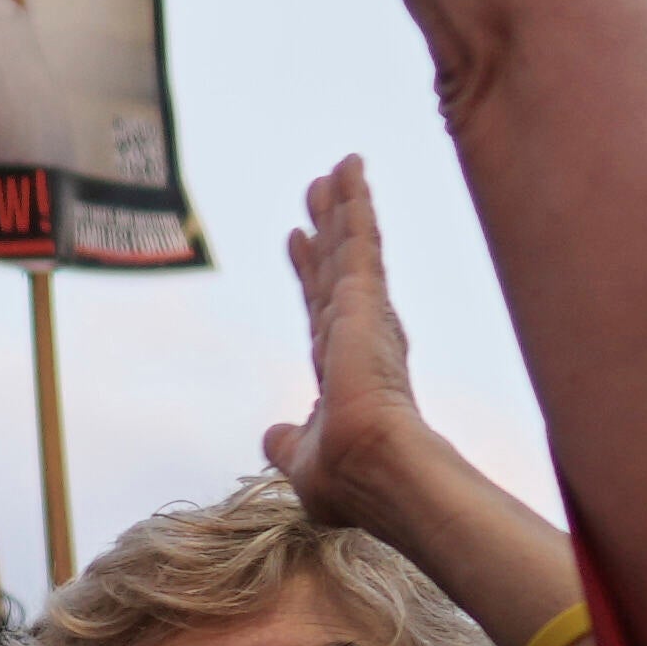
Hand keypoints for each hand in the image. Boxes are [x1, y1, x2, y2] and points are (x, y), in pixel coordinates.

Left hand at [259, 156, 442, 536]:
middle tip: (319, 186)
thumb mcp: (301, 460)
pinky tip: (349, 176)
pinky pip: (358, 242)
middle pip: (336, 268)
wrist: (373, 470)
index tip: (297, 239)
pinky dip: (355, 207)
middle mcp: (357, 337)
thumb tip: (273, 436)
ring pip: (350, 247)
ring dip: (343, 206)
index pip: (320, 310)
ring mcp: (364, 316)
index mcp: (343, 370)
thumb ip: (288, 442)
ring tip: (337, 166)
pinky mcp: (366, 302)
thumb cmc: (347, 479)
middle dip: (328, 227)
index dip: (309, 273)